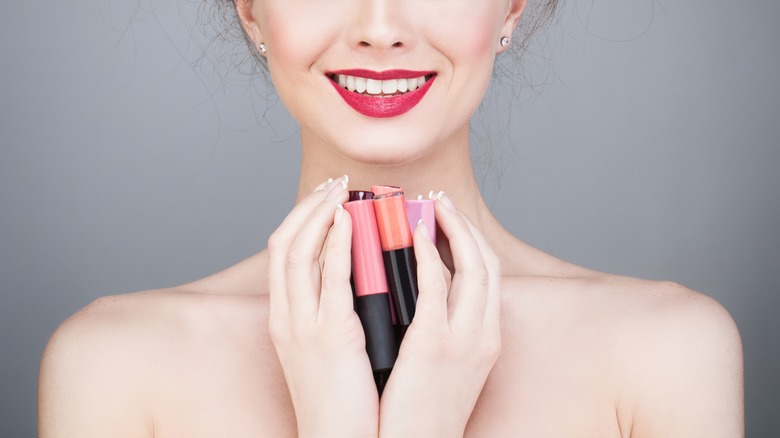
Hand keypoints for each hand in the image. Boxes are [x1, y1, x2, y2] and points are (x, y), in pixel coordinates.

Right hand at [266, 176, 377, 437]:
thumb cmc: (341, 400)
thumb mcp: (327, 349)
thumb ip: (335, 311)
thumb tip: (358, 278)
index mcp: (285, 320)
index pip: (281, 255)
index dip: (300, 221)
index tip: (324, 199)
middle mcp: (286, 318)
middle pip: (283, 246)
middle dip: (307, 209)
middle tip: (334, 185)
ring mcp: (303, 326)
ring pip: (298, 254)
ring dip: (319, 216)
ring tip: (343, 193)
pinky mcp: (330, 335)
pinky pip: (329, 278)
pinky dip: (336, 244)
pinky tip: (349, 222)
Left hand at [379, 192, 501, 436]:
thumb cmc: (421, 412)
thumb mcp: (445, 368)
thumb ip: (440, 329)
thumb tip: (419, 295)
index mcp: (486, 339)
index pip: (490, 275)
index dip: (472, 240)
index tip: (450, 219)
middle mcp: (484, 335)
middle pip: (488, 263)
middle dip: (466, 226)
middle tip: (440, 201)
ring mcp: (464, 339)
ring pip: (473, 266)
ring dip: (454, 229)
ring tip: (431, 205)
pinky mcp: (435, 344)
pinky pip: (437, 285)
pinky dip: (429, 253)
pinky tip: (414, 233)